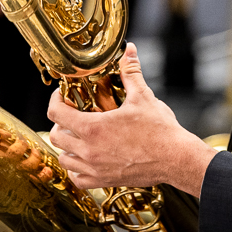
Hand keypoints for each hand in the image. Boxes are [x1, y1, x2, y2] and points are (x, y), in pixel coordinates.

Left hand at [47, 43, 216, 195]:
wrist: (175, 159)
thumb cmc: (160, 131)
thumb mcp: (143, 96)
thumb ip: (130, 71)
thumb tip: (129, 50)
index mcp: (93, 128)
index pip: (56, 113)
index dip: (56, 100)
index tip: (62, 96)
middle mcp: (89, 150)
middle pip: (56, 137)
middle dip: (60, 124)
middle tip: (71, 115)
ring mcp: (95, 168)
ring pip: (64, 159)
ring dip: (66, 147)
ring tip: (77, 137)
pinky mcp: (104, 181)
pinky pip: (78, 179)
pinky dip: (77, 169)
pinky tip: (86, 159)